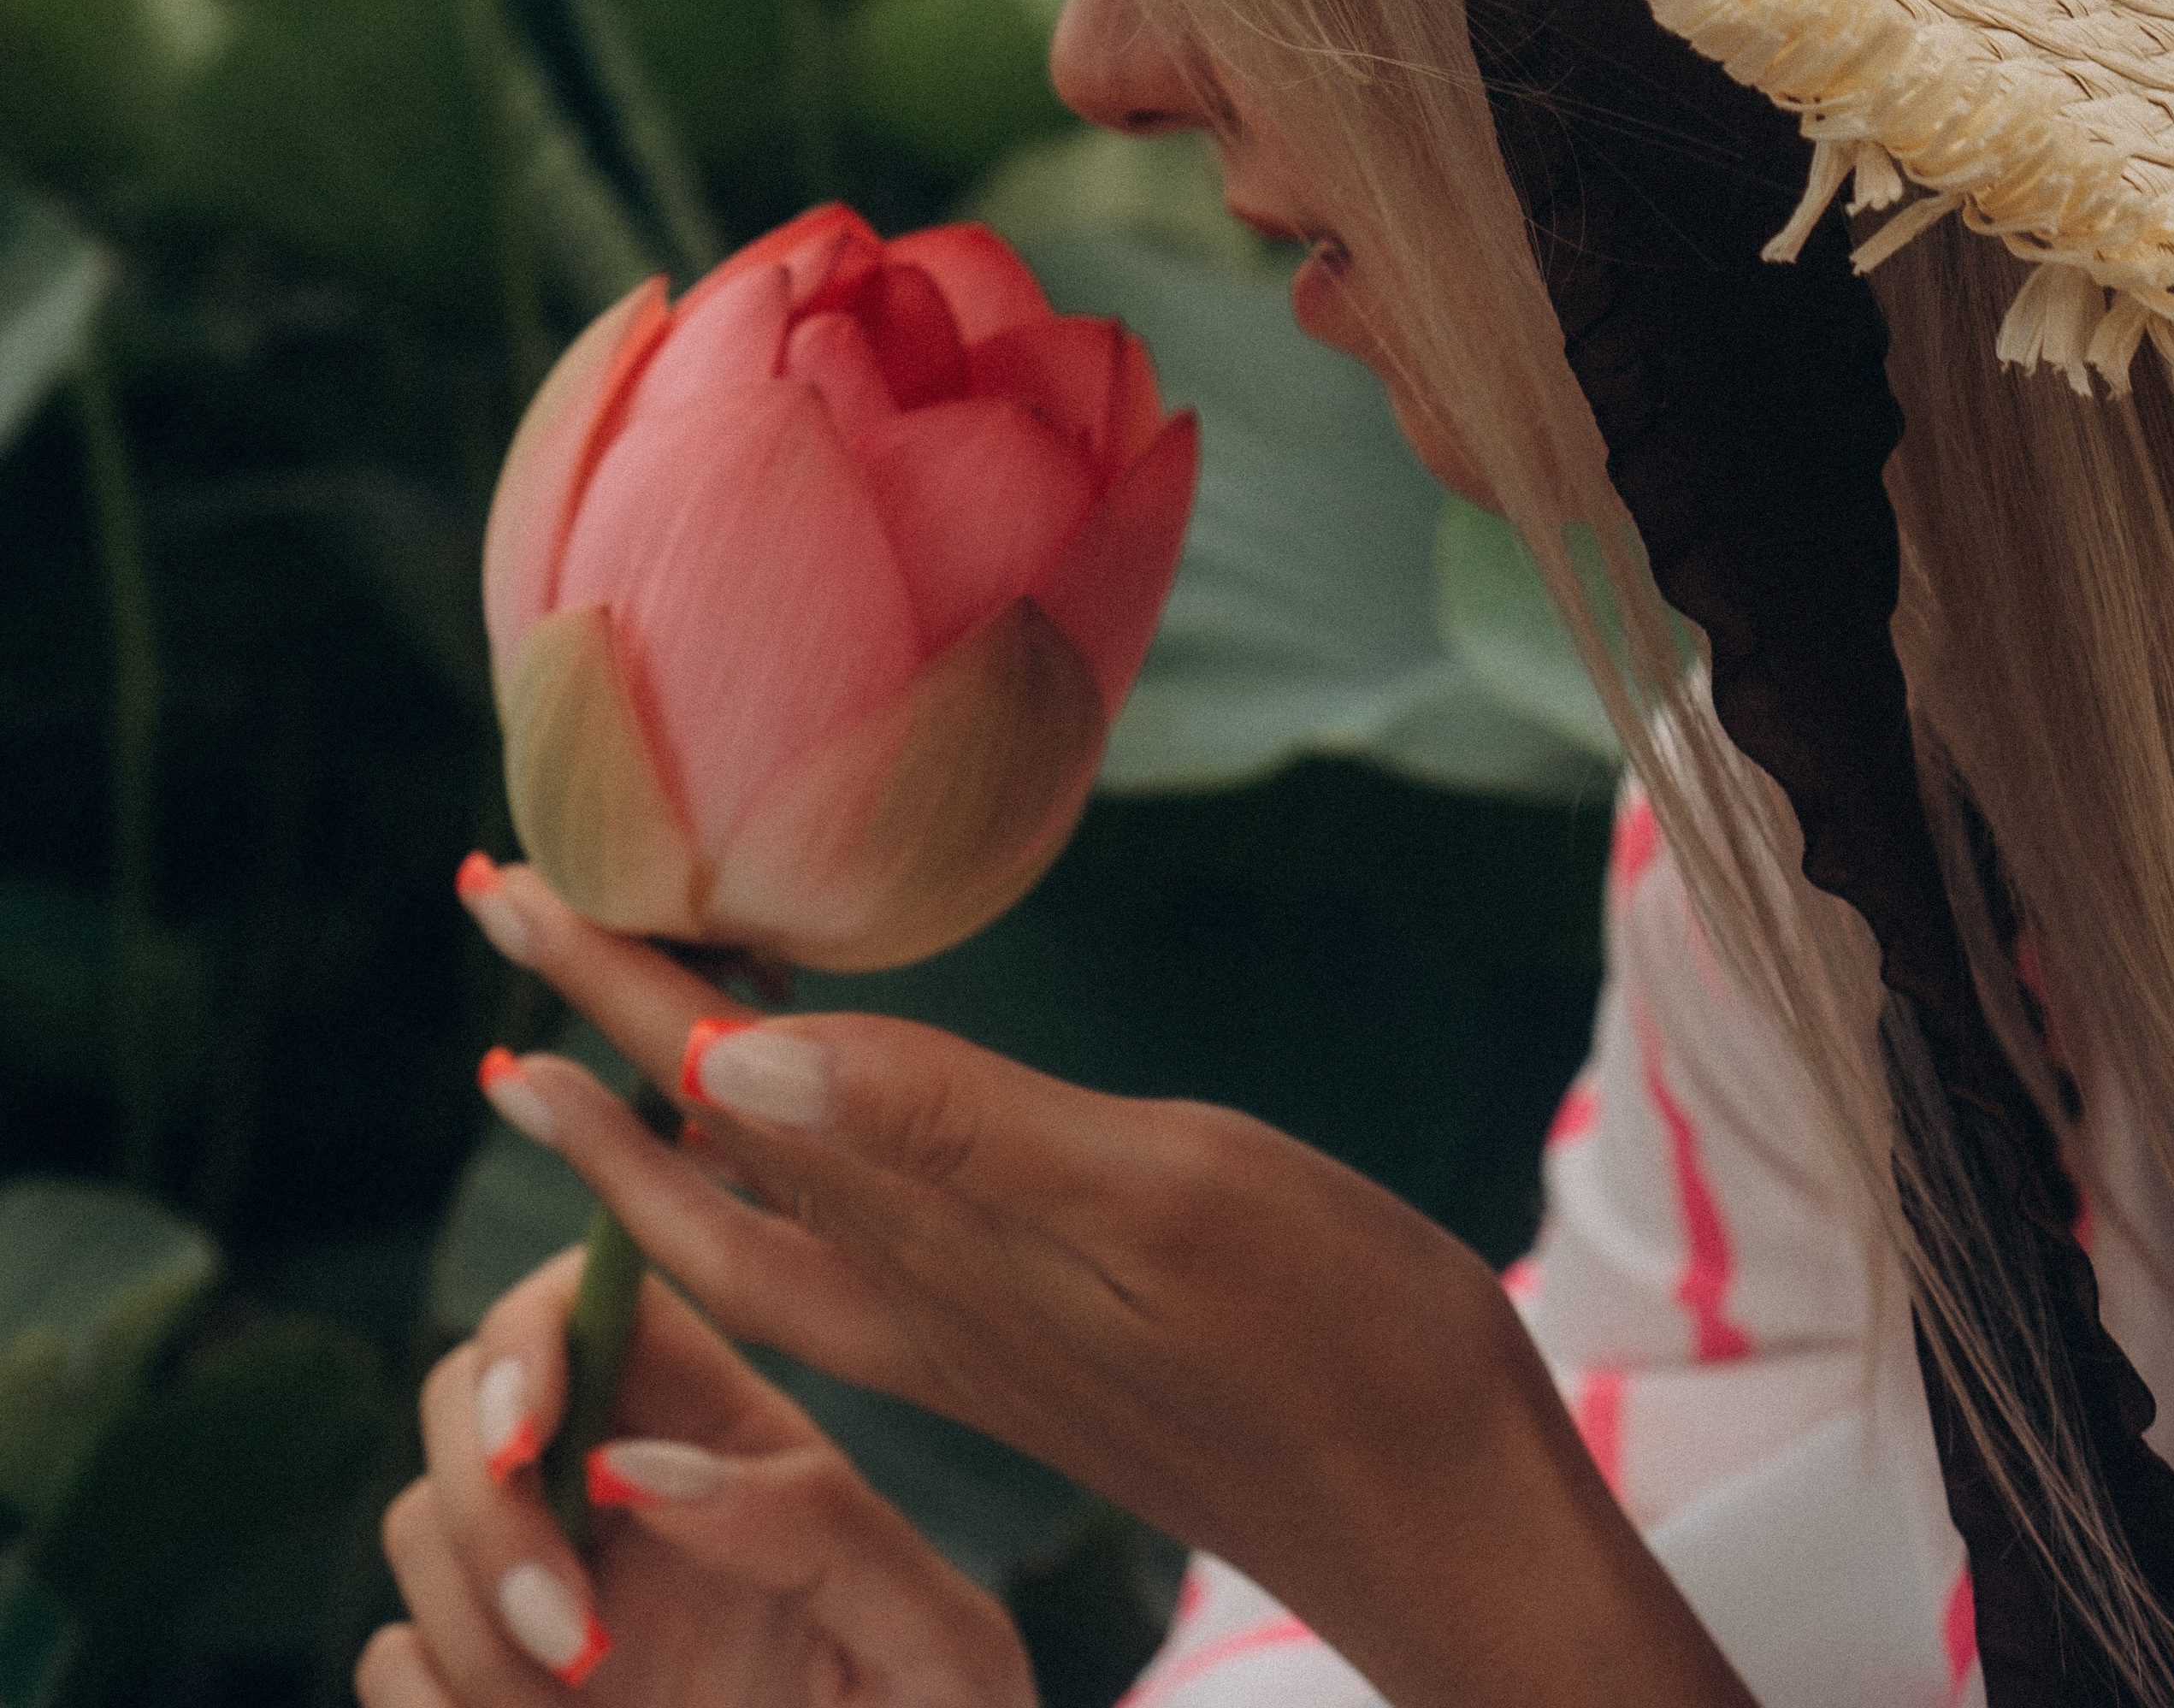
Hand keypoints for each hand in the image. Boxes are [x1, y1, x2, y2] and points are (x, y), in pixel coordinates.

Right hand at [358, 1247, 1035, 1706]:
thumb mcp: (937, 1649)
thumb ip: (821, 1528)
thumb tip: (645, 1466)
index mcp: (731, 1439)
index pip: (593, 1301)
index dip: (534, 1332)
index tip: (533, 1432)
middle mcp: (620, 1496)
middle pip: (472, 1393)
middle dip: (486, 1501)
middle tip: (576, 1639)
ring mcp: (548, 1597)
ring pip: (418, 1522)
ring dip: (476, 1625)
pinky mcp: (487, 1698)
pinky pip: (388, 1659)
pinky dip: (426, 1698)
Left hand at [455, 858, 1755, 1707]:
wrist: (1442, 1516)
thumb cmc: (1334, 1343)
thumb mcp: (1156, 1202)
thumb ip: (951, 1134)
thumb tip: (735, 1058)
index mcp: (929, 1251)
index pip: (714, 1094)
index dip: (604, 989)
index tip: (503, 887)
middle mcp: (923, 1296)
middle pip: (696, 1163)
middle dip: (586, 1045)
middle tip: (504, 923)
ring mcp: (975, 1331)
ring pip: (756, 1217)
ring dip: (658, 1117)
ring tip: (592, 1039)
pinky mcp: (1034, 1346)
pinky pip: (842, 1250)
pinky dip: (776, 1167)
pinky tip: (799, 1135)